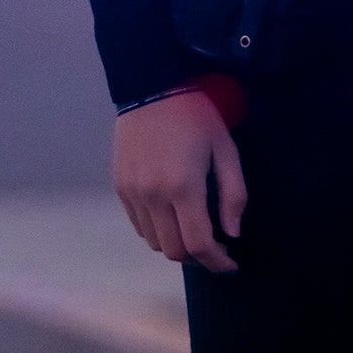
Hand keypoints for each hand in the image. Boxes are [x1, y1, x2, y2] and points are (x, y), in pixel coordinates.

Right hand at [112, 90, 246, 273]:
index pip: (199, 244)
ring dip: (176, 245)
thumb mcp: (226, 150)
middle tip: (215, 248)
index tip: (230, 265)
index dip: (217, 263)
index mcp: (183, 187)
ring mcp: (132, 193)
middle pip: (174, 251)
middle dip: (198, 257)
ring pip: (154, 242)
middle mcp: (153, 196)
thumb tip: (231, 233)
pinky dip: (157, 231)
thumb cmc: (196, 116)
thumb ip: (233, 195)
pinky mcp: (120, 187)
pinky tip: (171, 216)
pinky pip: (138, 225)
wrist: (152, 87)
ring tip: (193, 231)